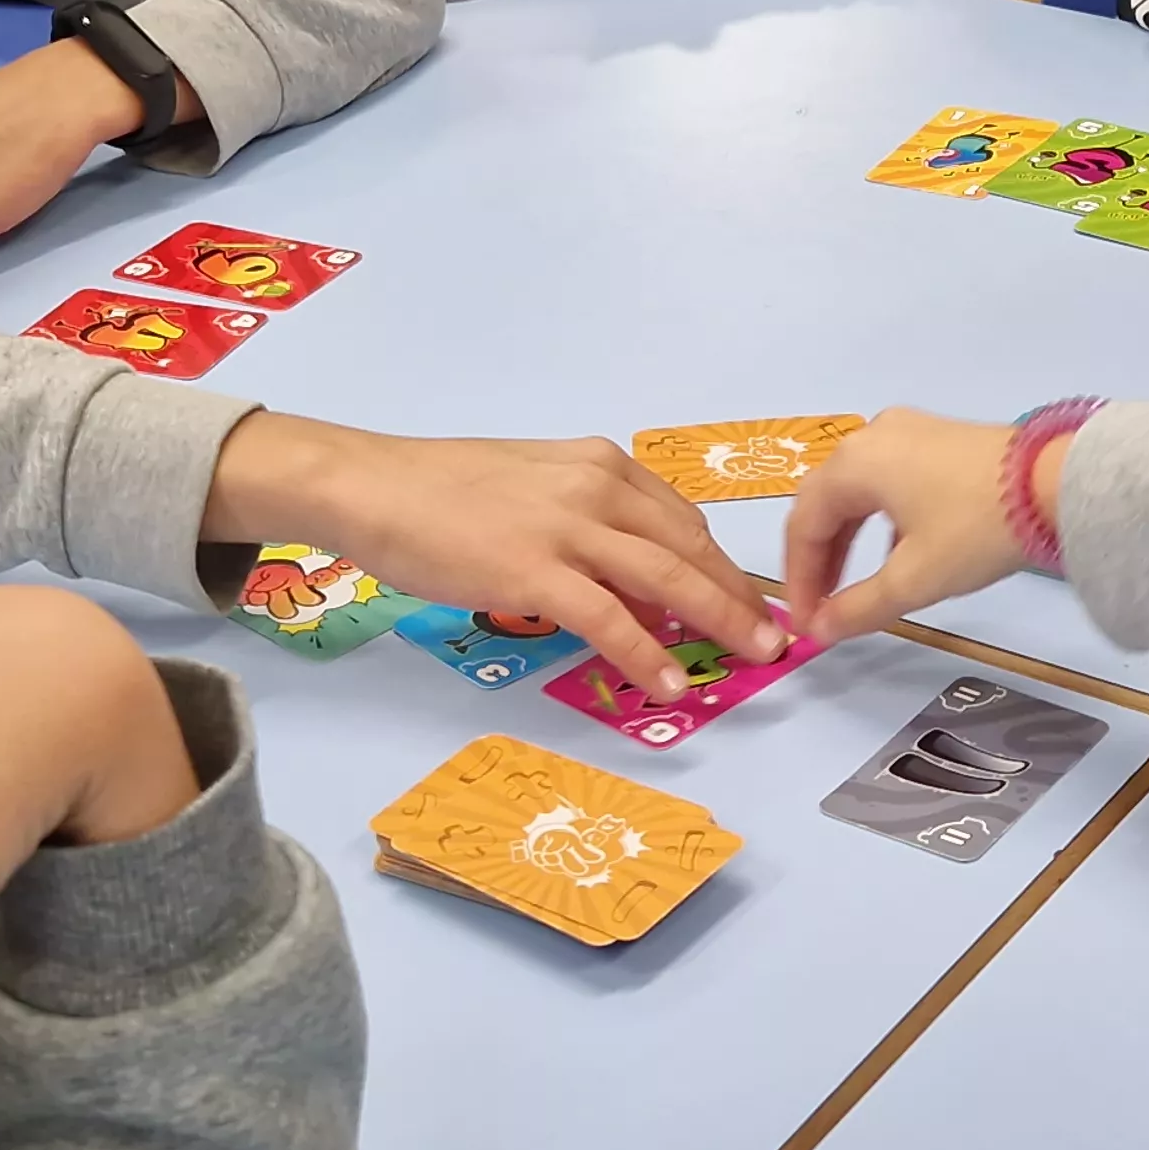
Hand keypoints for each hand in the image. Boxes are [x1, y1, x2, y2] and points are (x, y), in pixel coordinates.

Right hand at [207, 412, 780, 697]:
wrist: (374, 486)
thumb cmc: (441, 488)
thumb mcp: (534, 485)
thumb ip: (586, 520)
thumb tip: (629, 576)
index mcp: (600, 464)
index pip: (680, 520)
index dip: (721, 565)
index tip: (748, 597)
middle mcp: (597, 488)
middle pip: (690, 548)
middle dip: (738, 596)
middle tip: (774, 637)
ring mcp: (568, 528)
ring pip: (666, 579)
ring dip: (717, 622)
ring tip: (752, 659)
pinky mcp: (535, 571)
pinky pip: (609, 619)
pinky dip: (646, 654)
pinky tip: (668, 684)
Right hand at [779, 406, 1040, 642]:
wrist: (1057, 483)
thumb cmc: (975, 529)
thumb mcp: (914, 578)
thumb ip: (858, 608)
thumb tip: (820, 631)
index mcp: (852, 464)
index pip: (803, 525)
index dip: (799, 580)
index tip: (806, 624)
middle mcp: (871, 437)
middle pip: (826, 502)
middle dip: (821, 560)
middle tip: (823, 608)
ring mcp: (908, 431)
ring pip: (859, 491)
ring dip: (849, 540)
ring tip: (854, 586)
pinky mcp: (940, 437)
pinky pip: (890, 480)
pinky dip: (881, 520)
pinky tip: (899, 553)